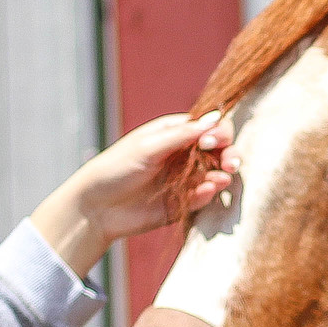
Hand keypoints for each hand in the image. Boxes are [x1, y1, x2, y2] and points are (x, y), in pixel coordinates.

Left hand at [28, 112, 241, 276]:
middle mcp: (183, 155)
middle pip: (218, 151)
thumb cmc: (116, 168)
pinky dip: (208, 194)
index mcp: (174, 134)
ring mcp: (184, 180)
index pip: (208, 128)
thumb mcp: (148, 147)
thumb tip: (215, 119)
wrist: (97, 207)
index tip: (210, 143)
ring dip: (222, 175)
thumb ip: (182, 136)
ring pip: (215, 175)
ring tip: (221, 179)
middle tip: (231, 164)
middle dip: (229, 155)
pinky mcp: (182, 203)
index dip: (217, 134)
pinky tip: (208, 191)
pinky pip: (203, 198)